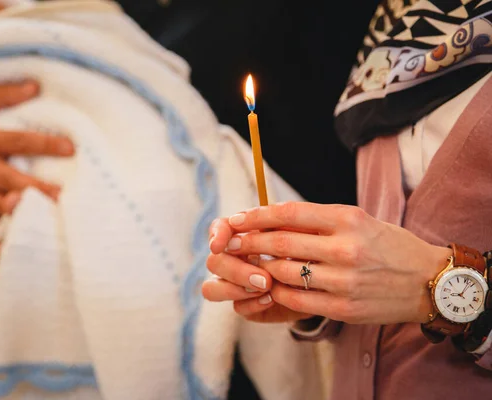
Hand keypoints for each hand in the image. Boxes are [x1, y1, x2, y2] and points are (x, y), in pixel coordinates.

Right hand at [0, 81, 73, 217]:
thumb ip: (3, 94)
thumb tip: (35, 86)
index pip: (20, 142)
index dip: (46, 145)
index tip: (71, 148)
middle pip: (13, 181)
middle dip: (39, 189)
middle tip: (63, 195)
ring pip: (0, 205)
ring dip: (24, 210)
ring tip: (49, 213)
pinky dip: (5, 222)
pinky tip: (27, 223)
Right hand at [202, 218, 311, 323]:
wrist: (323, 280)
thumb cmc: (308, 249)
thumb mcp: (298, 232)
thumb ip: (276, 224)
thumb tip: (248, 222)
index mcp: (242, 235)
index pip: (218, 229)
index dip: (215, 236)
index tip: (219, 245)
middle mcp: (232, 259)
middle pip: (213, 262)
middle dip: (236, 270)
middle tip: (265, 278)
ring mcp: (235, 284)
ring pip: (211, 288)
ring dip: (237, 288)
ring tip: (267, 288)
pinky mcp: (245, 305)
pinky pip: (236, 307)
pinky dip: (253, 304)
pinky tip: (271, 299)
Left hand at [206, 202, 451, 324]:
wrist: (428, 282)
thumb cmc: (388, 246)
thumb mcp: (358, 220)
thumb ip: (318, 220)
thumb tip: (271, 217)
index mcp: (348, 219)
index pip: (290, 213)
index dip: (256, 216)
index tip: (236, 218)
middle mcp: (345, 248)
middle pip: (280, 243)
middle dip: (248, 242)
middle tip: (229, 242)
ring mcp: (343, 281)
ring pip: (283, 273)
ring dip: (259, 269)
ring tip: (248, 265)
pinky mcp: (343, 308)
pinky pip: (296, 300)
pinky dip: (277, 292)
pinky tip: (269, 286)